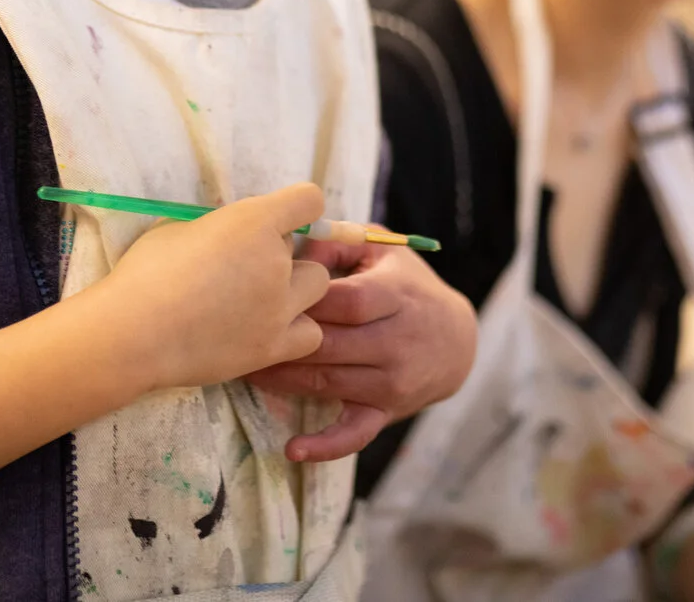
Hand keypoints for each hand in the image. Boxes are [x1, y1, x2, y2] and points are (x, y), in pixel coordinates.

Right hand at [92, 182, 329, 393]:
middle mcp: (277, 262)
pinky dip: (293, 330)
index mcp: (254, 222)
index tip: (277, 221)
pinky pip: (310, 334)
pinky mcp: (273, 348)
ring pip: (316, 289)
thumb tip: (228, 234)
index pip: (309, 200)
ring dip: (294, 291)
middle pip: (306, 252)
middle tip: (246, 271)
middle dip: (283, 257)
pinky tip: (263, 331)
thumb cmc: (144, 272)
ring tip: (259, 303)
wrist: (132, 334)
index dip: (295, 208)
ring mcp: (279, 308)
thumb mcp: (177, 228)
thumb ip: (216, 227)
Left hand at [245, 236, 477, 461]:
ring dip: (281, 379)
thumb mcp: (382, 250)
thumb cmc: (407, 286)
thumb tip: (292, 249)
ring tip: (241, 369)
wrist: (456, 340)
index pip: (345, 302)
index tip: (265, 294)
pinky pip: (354, 434)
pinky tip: (293, 449)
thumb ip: (337, 244)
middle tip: (236, 334)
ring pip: (327, 382)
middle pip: (329, 344)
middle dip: (283, 341)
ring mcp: (391, 382)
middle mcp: (395, 342)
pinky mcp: (385, 412)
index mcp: (395, 296)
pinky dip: (324, 445)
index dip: (304, 302)